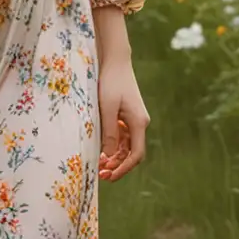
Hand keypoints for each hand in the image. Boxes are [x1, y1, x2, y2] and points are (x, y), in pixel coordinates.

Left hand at [97, 56, 147, 181]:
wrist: (115, 61)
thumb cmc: (111, 82)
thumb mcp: (107, 108)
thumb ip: (109, 132)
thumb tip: (109, 155)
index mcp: (139, 123)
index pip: (136, 154)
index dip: (124, 168)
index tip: (111, 176)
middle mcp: (139, 123)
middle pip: (132, 153)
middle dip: (118, 166)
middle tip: (101, 175)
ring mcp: (133, 119)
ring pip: (126, 146)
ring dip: (115, 157)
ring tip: (99, 166)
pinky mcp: (126, 115)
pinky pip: (122, 136)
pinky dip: (113, 146)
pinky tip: (101, 151)